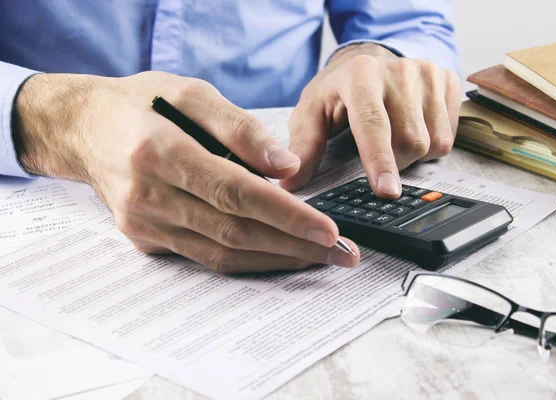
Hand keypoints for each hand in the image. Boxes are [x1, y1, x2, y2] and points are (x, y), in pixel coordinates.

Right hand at [13, 72, 359, 271]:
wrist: (83, 129)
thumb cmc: (141, 103)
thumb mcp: (189, 93)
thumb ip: (239, 128)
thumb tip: (286, 165)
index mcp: (160, 151)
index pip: (235, 192)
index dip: (286, 214)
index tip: (328, 229)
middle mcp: (149, 195)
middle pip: (234, 231)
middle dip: (294, 246)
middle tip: (341, 253)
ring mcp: (144, 223)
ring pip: (221, 254)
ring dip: (276, 259)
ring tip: (320, 259)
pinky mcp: (144, 238)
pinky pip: (204, 258)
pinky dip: (246, 260)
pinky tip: (278, 255)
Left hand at [280, 43, 460, 197]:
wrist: (368, 61)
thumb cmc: (337, 92)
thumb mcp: (312, 113)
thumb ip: (304, 145)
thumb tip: (290, 181)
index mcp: (360, 76)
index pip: (374, 124)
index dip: (380, 160)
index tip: (387, 191)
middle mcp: (398, 70)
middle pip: (409, 141)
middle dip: (393, 163)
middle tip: (375, 157)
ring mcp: (428, 73)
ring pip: (434, 141)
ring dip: (413, 156)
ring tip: (392, 139)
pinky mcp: (448, 80)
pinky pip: (450, 134)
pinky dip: (432, 144)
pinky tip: (413, 129)